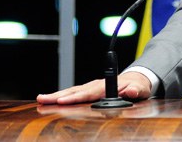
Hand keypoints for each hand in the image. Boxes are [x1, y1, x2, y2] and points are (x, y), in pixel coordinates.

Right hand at [36, 71, 152, 104]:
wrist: (137, 80)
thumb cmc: (137, 87)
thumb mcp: (140, 90)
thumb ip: (135, 91)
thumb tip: (130, 91)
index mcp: (106, 86)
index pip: (89, 93)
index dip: (75, 98)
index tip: (62, 101)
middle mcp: (96, 85)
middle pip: (75, 91)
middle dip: (58, 95)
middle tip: (42, 99)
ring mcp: (92, 87)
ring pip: (72, 91)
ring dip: (56, 95)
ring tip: (41, 98)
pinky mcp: (89, 91)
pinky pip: (74, 93)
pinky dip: (62, 96)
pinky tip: (51, 100)